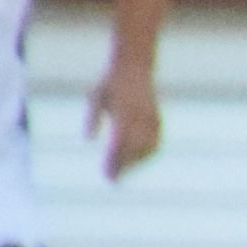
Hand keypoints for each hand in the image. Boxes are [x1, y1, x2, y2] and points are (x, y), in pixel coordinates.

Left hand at [86, 61, 161, 179]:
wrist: (135, 67)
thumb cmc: (110, 82)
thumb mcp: (95, 96)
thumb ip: (92, 117)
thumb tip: (88, 139)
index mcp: (124, 110)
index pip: (119, 142)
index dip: (113, 160)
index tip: (105, 174)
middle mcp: (140, 116)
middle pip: (133, 148)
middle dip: (123, 166)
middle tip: (112, 179)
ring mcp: (152, 118)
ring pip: (147, 148)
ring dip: (136, 162)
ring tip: (123, 172)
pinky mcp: (158, 119)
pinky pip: (155, 142)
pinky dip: (147, 154)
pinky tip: (138, 161)